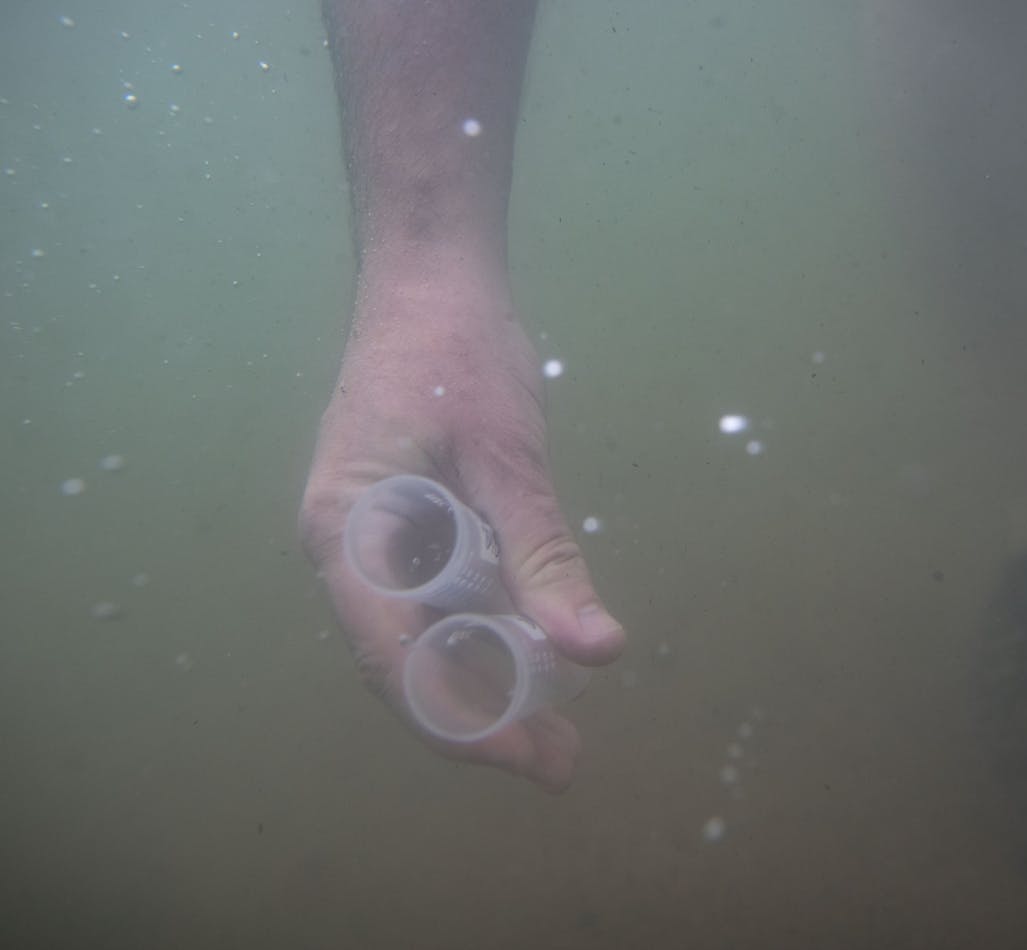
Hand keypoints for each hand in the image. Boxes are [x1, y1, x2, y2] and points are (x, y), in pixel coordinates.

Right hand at [299, 262, 624, 791]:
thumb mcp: (508, 454)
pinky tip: (538, 657)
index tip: (529, 756)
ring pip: (424, 637)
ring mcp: (372, 539)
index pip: (394, 656)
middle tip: (563, 761)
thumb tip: (598, 650)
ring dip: (489, 682)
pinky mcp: (404, 527)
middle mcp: (347, 548)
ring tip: (561, 731)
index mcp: (347, 529)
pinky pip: (438, 600)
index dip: (461, 719)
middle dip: (482, 717)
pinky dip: (487, 634)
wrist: (430, 279)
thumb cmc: (457, 350)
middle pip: (406, 660)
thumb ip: (544, 552)